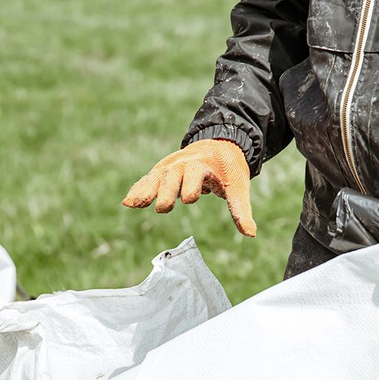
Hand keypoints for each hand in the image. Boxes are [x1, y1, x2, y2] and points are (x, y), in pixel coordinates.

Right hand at [123, 139, 256, 236]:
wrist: (219, 146)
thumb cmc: (229, 170)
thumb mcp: (238, 187)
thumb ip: (241, 210)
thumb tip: (251, 233)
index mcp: (204, 164)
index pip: (195, 173)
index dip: (191, 186)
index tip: (190, 199)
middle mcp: (184, 163)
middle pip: (172, 175)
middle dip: (166, 191)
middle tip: (163, 209)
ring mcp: (171, 166)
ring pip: (156, 177)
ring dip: (145, 190)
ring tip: (133, 204)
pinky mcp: (162, 172)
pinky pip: (148, 180)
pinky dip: (138, 189)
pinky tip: (128, 202)